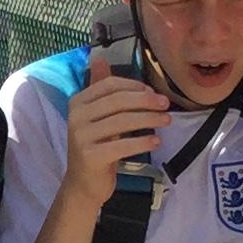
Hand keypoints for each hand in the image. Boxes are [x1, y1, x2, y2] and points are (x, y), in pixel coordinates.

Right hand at [58, 69, 170, 201]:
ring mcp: (81, 137)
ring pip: (122, 122)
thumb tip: (100, 58)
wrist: (83, 184)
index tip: (153, 92)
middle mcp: (76, 117)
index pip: (110, 86)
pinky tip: (156, 140)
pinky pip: (122, 145)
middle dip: (146, 101)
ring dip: (149, 119)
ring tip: (167, 120)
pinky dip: (142, 142)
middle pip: (117, 101)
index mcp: (77, 102)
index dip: (134, 87)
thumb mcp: (97, 116)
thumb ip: (100, 89)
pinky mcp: (91, 156)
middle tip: (166, 104)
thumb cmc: (96, 147)